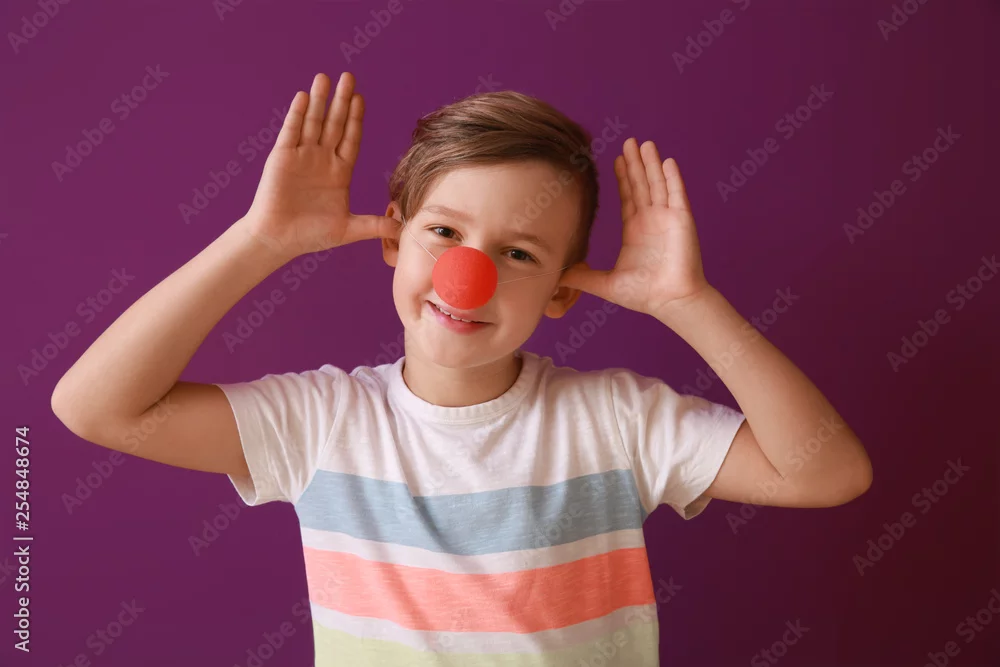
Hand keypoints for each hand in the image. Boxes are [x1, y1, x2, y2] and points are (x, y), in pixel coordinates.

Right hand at [241, 72, 397, 260]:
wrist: (278, 240)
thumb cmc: (310, 235)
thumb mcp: (348, 229)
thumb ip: (374, 225)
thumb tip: (403, 228)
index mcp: (339, 173)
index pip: (350, 138)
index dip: (355, 119)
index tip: (361, 98)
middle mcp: (321, 160)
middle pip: (334, 124)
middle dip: (341, 101)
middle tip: (348, 77)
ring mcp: (301, 156)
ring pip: (313, 122)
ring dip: (319, 100)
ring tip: (325, 77)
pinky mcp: (282, 158)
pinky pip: (291, 132)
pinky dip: (297, 115)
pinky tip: (304, 97)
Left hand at [558, 138, 711, 318]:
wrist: (670, 302)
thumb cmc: (643, 295)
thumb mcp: (605, 284)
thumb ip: (581, 277)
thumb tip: (556, 275)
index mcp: (636, 231)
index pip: (628, 197)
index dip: (623, 177)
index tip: (617, 159)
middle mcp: (652, 221)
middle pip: (642, 185)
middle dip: (635, 163)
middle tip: (628, 141)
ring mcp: (668, 219)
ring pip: (658, 184)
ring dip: (651, 164)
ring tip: (645, 144)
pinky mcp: (681, 221)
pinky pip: (677, 194)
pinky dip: (672, 178)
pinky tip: (666, 161)